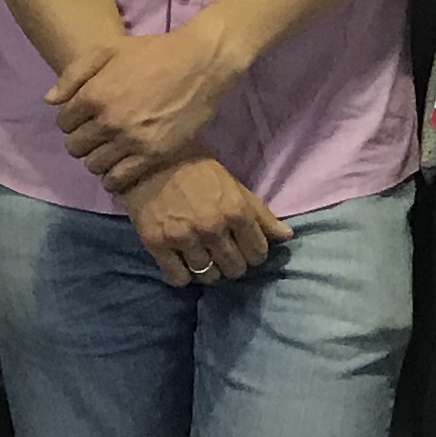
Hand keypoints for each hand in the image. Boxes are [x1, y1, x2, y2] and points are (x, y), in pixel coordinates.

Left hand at [53, 28, 243, 194]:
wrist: (200, 63)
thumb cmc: (154, 52)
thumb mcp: (109, 50)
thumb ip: (75, 74)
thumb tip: (50, 102)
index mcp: (94, 94)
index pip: (63, 123)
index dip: (71, 121)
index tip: (84, 119)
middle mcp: (108, 120)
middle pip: (75, 146)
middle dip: (81, 140)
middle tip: (96, 135)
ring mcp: (130, 140)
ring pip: (93, 165)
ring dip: (96, 159)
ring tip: (109, 150)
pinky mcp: (152, 155)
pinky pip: (118, 179)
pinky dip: (112, 178)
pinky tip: (119, 168)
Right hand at [119, 154, 291, 289]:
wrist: (148, 157)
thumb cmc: (196, 168)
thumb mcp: (234, 185)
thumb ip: (260, 214)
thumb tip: (287, 237)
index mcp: (236, 211)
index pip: (258, 254)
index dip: (253, 252)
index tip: (243, 246)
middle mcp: (212, 228)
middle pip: (235, 269)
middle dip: (232, 262)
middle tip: (222, 250)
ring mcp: (184, 238)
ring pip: (208, 277)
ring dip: (208, 269)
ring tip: (201, 254)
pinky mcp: (157, 244)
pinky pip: (179, 279)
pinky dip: (183, 275)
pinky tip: (182, 261)